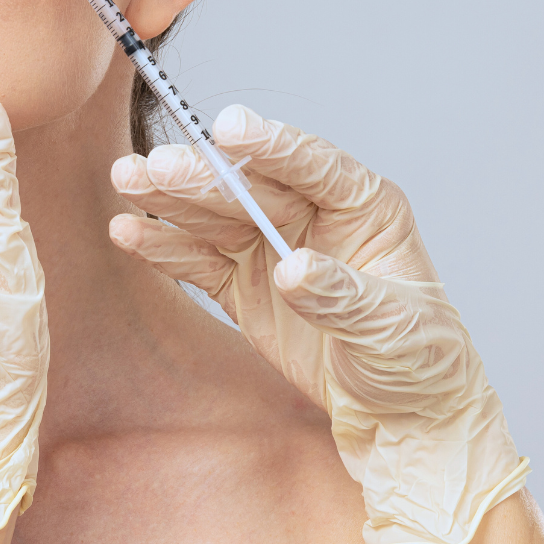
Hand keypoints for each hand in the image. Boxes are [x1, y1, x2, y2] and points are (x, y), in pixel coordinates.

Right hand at [109, 105, 527, 543]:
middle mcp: (312, 216)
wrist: (398, 416)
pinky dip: (163, 247)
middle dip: (201, 176)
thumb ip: (343, 296)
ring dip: (169, 199)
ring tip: (126, 180)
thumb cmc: (417, 362)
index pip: (312, 165)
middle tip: (155, 166)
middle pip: (248, 187)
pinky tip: (129, 231)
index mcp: (362, 207)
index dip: (270, 145)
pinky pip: (198, 260)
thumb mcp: (393, 329)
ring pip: (214, 215)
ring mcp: (272, 247)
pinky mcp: (243, 282)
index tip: (226, 127)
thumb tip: (294, 268)